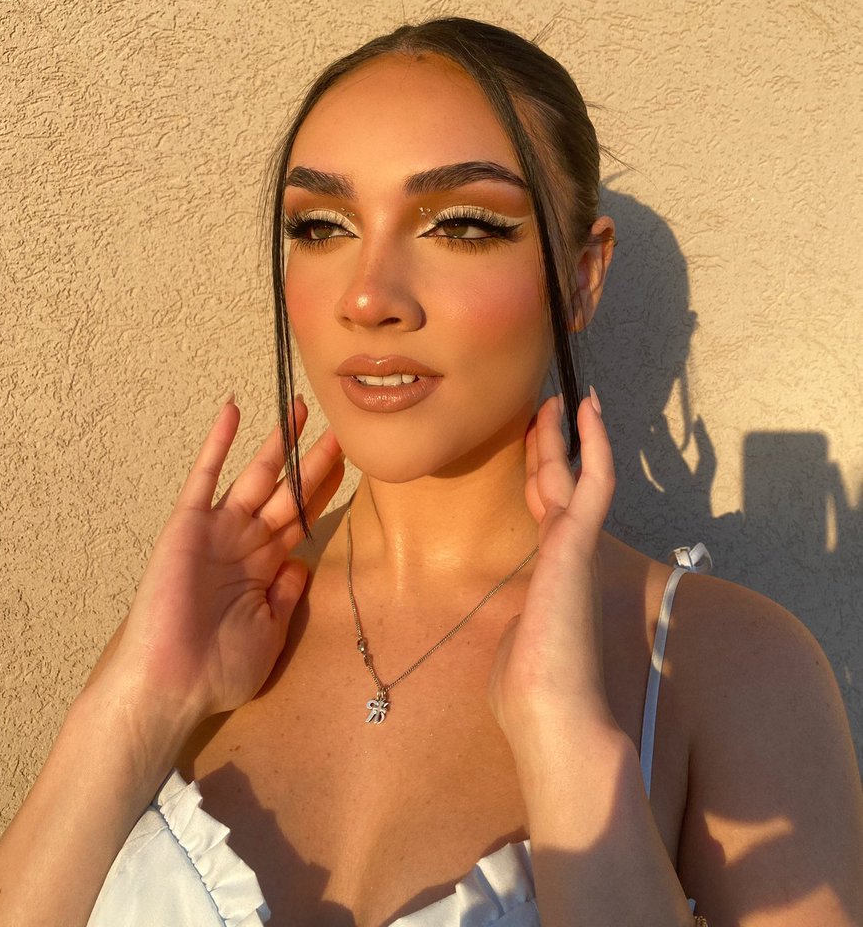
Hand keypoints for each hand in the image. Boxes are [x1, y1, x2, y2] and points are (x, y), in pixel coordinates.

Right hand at [96, 396, 343, 733]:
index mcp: (264, 568)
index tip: (350, 460)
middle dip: (314, 459)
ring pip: (256, 475)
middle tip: (341, 426)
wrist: (171, 687)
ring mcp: (217, 530)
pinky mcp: (188, 525)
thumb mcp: (268, 633)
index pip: (302, 518)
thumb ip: (286, 596)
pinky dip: (217, 443)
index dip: (324, 489)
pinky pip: (205, 476)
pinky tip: (232, 410)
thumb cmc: (216, 672)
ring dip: (277, 441)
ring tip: (299, 406)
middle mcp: (244, 542)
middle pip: (288, 491)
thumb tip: (302, 564)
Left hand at [488, 391, 615, 752]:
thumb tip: (520, 632)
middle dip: (551, 443)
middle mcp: (569, 555)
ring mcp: (575, 548)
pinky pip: (592, 482)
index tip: (537, 442)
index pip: (547, 510)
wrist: (551, 715)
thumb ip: (523, 623)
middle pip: (558, 484)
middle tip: (549, 404)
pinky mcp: (577, 545)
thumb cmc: (530, 692)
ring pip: (571, 475)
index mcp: (552, 575)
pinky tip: (587, 412)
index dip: (543, 472)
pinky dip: (594, 444)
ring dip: (566, 434)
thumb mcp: (519, 644)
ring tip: (565, 397)